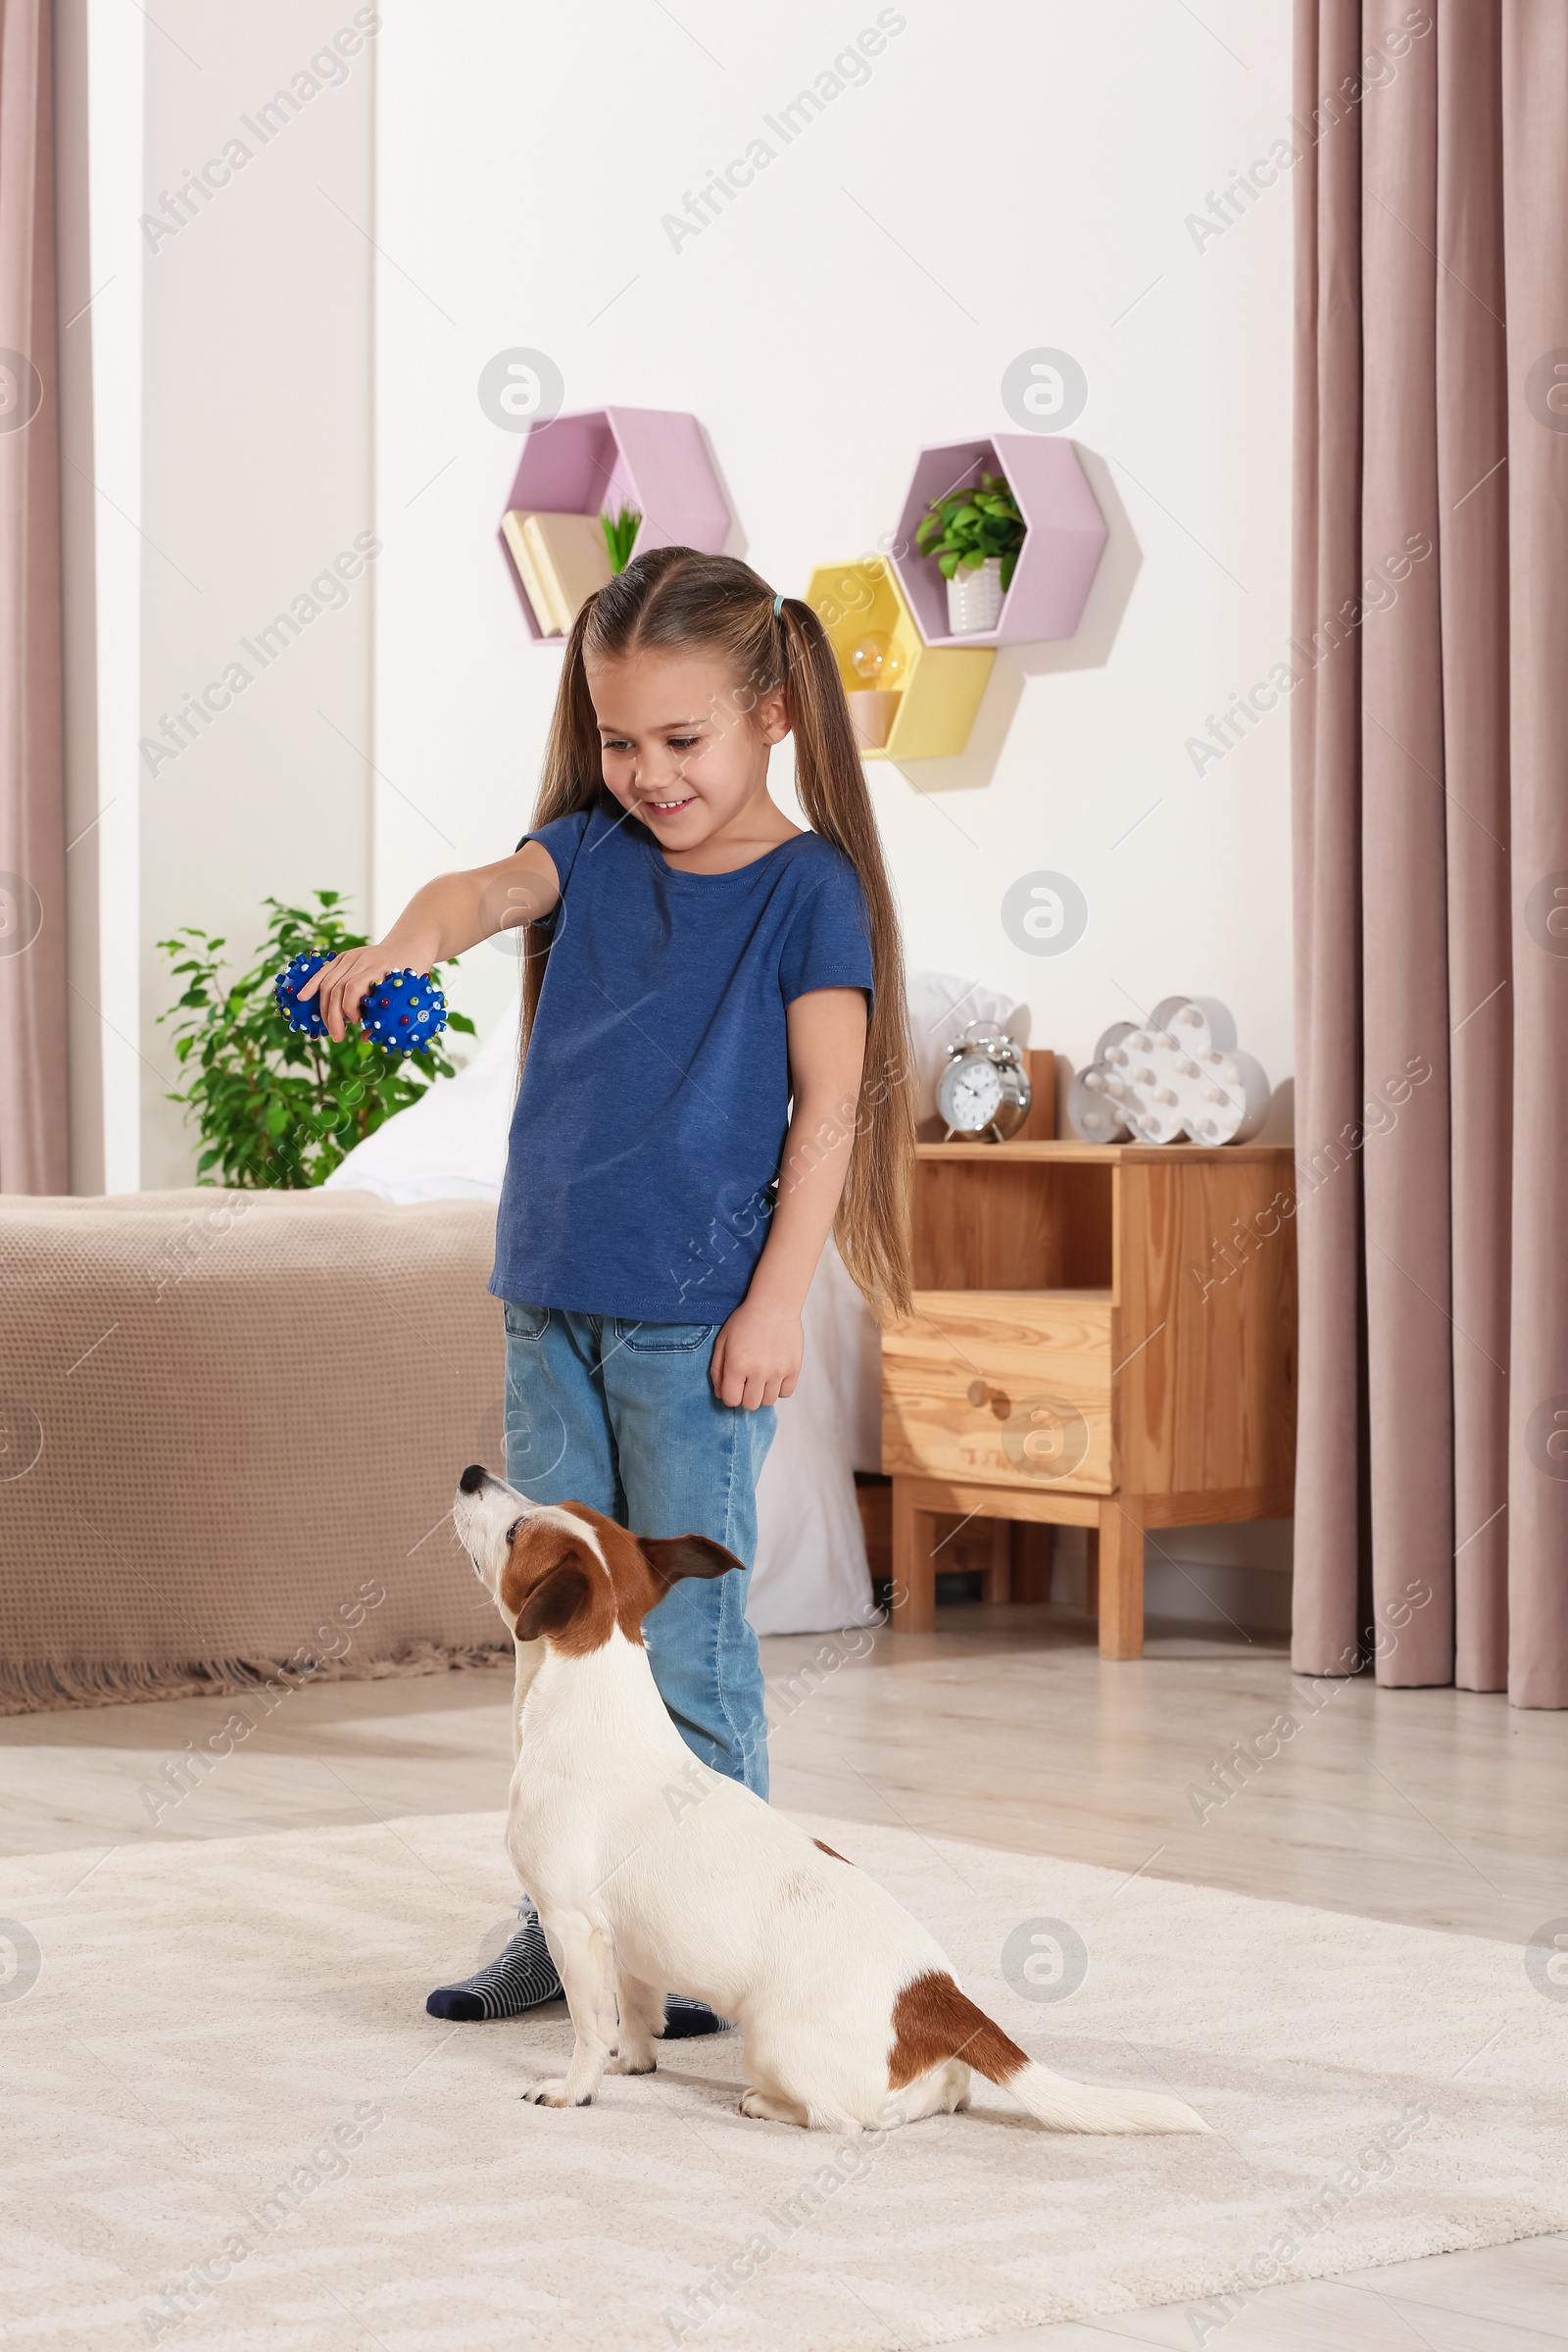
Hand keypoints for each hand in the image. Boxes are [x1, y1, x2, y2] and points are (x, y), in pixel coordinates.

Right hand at [296, 938, 432, 1042]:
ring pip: (328, 982)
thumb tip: (365, 1038)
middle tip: (337, 1036)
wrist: (409, 946)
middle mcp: (362, 959)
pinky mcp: (344, 956)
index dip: (349, 1009)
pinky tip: (302, 997)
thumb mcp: (406, 993)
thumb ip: (385, 1014)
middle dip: (333, 1015)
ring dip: (324, 1007)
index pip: (353, 988)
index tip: (356, 1023)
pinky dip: (312, 985)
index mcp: (379, 967)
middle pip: (337, 987)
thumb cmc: (411, 974)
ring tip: (329, 1027)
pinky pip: (324, 971)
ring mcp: (351, 956)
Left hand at [710, 1294, 802, 1411]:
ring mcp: (778, 1371)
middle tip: (747, 1382)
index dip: (730, 1395)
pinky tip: (774, 1375)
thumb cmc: (746, 1321)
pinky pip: (786, 1393)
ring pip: (768, 1402)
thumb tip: (721, 1394)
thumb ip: (717, 1370)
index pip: (731, 1400)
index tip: (733, 1385)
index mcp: (737, 1365)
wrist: (774, 1304)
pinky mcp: (794, 1368)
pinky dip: (779, 1388)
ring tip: (761, 1377)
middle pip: (750, 1405)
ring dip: (762, 1393)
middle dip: (745, 1396)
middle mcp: (758, 1371)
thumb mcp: (722, 1341)